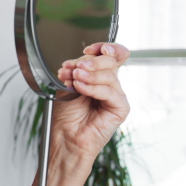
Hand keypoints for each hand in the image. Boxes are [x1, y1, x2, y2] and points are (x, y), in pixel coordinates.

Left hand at [24, 43, 129, 185]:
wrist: (64, 138)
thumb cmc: (65, 115)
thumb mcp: (69, 83)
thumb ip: (78, 68)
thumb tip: (82, 58)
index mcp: (100, 75)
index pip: (113, 54)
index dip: (104, 47)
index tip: (89, 49)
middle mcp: (111, 84)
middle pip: (111, 61)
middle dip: (91, 61)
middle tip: (75, 67)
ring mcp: (117, 96)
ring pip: (109, 75)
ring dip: (88, 74)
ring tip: (73, 79)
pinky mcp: (120, 108)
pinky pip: (110, 92)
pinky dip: (93, 88)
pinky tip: (80, 88)